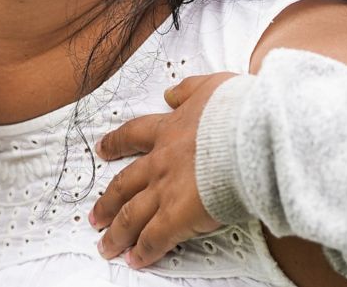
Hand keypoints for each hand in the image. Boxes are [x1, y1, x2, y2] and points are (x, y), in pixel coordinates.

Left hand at [90, 73, 235, 266]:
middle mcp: (161, 161)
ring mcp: (165, 190)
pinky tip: (135, 260)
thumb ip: (188, 90)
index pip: (133, 136)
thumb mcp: (211, 87)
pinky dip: (143, 252)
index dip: (115, 144)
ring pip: (131, 215)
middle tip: (95, 215)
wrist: (250, 135)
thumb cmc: (239, 111)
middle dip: (107, 202)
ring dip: (117, 233)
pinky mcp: (177, 216)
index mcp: (169, 130)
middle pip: (123, 184)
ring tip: (107, 245)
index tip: (103, 150)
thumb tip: (172, 92)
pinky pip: (154, 238)